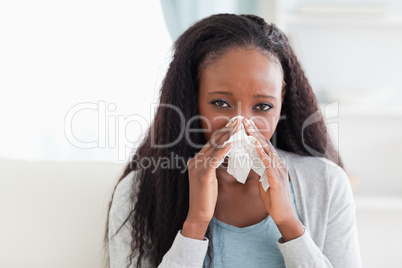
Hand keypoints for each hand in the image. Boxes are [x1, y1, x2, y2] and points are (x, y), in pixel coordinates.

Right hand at [183, 118, 239, 238]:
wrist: (198, 214)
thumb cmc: (206, 198)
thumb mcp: (209, 178)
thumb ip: (212, 165)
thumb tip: (222, 156)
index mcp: (196, 161)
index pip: (212, 143)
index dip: (223, 133)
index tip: (233, 124)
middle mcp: (195, 161)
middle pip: (213, 142)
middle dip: (226, 130)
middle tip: (237, 120)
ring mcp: (197, 167)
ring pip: (215, 148)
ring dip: (227, 136)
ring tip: (237, 127)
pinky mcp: (203, 175)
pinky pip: (215, 159)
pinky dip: (224, 150)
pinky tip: (232, 143)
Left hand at [242, 117, 301, 231]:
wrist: (284, 215)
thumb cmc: (273, 199)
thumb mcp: (264, 180)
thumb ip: (260, 169)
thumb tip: (251, 160)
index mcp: (274, 164)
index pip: (263, 145)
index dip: (254, 134)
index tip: (244, 124)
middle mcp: (278, 164)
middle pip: (265, 143)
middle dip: (254, 130)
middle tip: (244, 119)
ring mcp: (279, 170)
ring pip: (267, 150)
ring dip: (257, 137)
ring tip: (247, 127)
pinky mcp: (277, 179)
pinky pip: (269, 163)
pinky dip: (262, 153)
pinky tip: (255, 145)